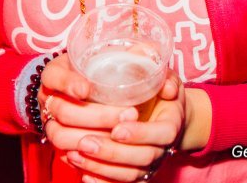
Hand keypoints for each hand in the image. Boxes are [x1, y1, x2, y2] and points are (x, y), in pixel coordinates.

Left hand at [41, 57, 180, 181]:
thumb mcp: (164, 77)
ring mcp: (148, 165)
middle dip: (112, 153)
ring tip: (75, 153)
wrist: (164, 114)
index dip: (140, 134)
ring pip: (128, 175)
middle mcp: (161, 149)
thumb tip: (166, 87)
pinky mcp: (134, 174)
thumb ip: (163, 74)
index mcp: (171, 125)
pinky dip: (102, 181)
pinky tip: (83, 174)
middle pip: (142, 158)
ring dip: (101, 167)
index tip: (117, 128)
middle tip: (85, 142)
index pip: (162, 134)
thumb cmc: (159, 91)